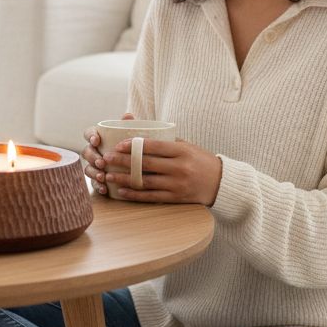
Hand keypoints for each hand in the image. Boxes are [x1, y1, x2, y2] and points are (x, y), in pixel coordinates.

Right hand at [82, 112, 133, 194]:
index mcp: (99, 137)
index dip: (90, 136)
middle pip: (86, 152)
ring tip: (102, 177)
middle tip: (102, 162)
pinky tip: (104, 189)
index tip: (97, 141)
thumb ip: (129, 126)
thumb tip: (128, 116)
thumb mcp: (132, 135)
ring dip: (93, 172)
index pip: (89, 133)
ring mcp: (95, 165)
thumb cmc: (132, 145)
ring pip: (88, 168)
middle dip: (92, 157)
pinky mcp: (99, 179)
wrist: (141, 165)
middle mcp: (95, 151)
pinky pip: (93, 182)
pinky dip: (97, 185)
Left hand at [102, 138, 221, 205]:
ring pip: (145, 181)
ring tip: (108, 175)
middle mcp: (179, 168)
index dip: (133, 145)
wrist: (221, 182)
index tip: (117, 145)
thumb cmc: (200, 160)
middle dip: (122, 161)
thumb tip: (138, 127)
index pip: (153, 146)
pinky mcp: (176, 198)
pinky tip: (122, 191)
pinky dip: (135, 194)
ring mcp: (177, 184)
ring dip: (124, 179)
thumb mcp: (186, 145)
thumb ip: (165, 139)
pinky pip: (151, 196)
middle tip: (105, 159)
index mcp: (182, 151)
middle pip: (145, 164)